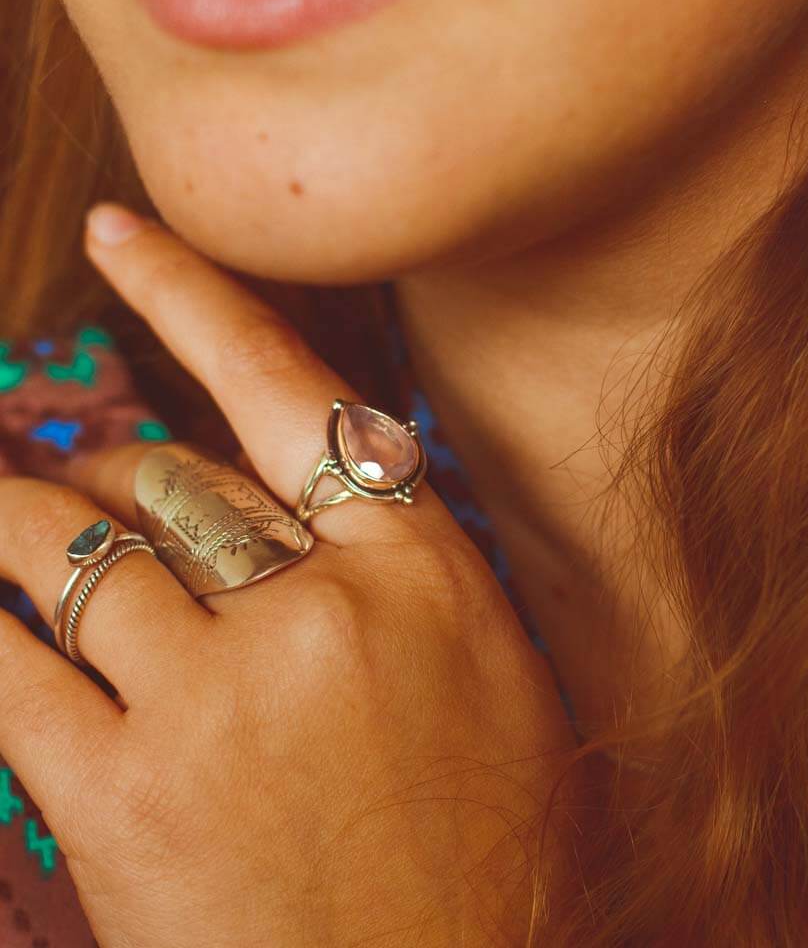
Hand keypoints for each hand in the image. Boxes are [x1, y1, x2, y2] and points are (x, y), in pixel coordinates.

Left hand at [0, 205, 579, 946]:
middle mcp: (322, 609)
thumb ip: (392, 577)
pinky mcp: (126, 796)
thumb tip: (290, 510)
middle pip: (168, 476)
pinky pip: (5, 668)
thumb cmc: (489, 844)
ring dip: (13, 519)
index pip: (290, 395)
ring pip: (67, 546)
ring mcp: (221, 696)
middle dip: (105, 472)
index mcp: (421, 572)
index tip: (117, 233)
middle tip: (75, 480)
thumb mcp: (486, 677)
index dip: (194, 301)